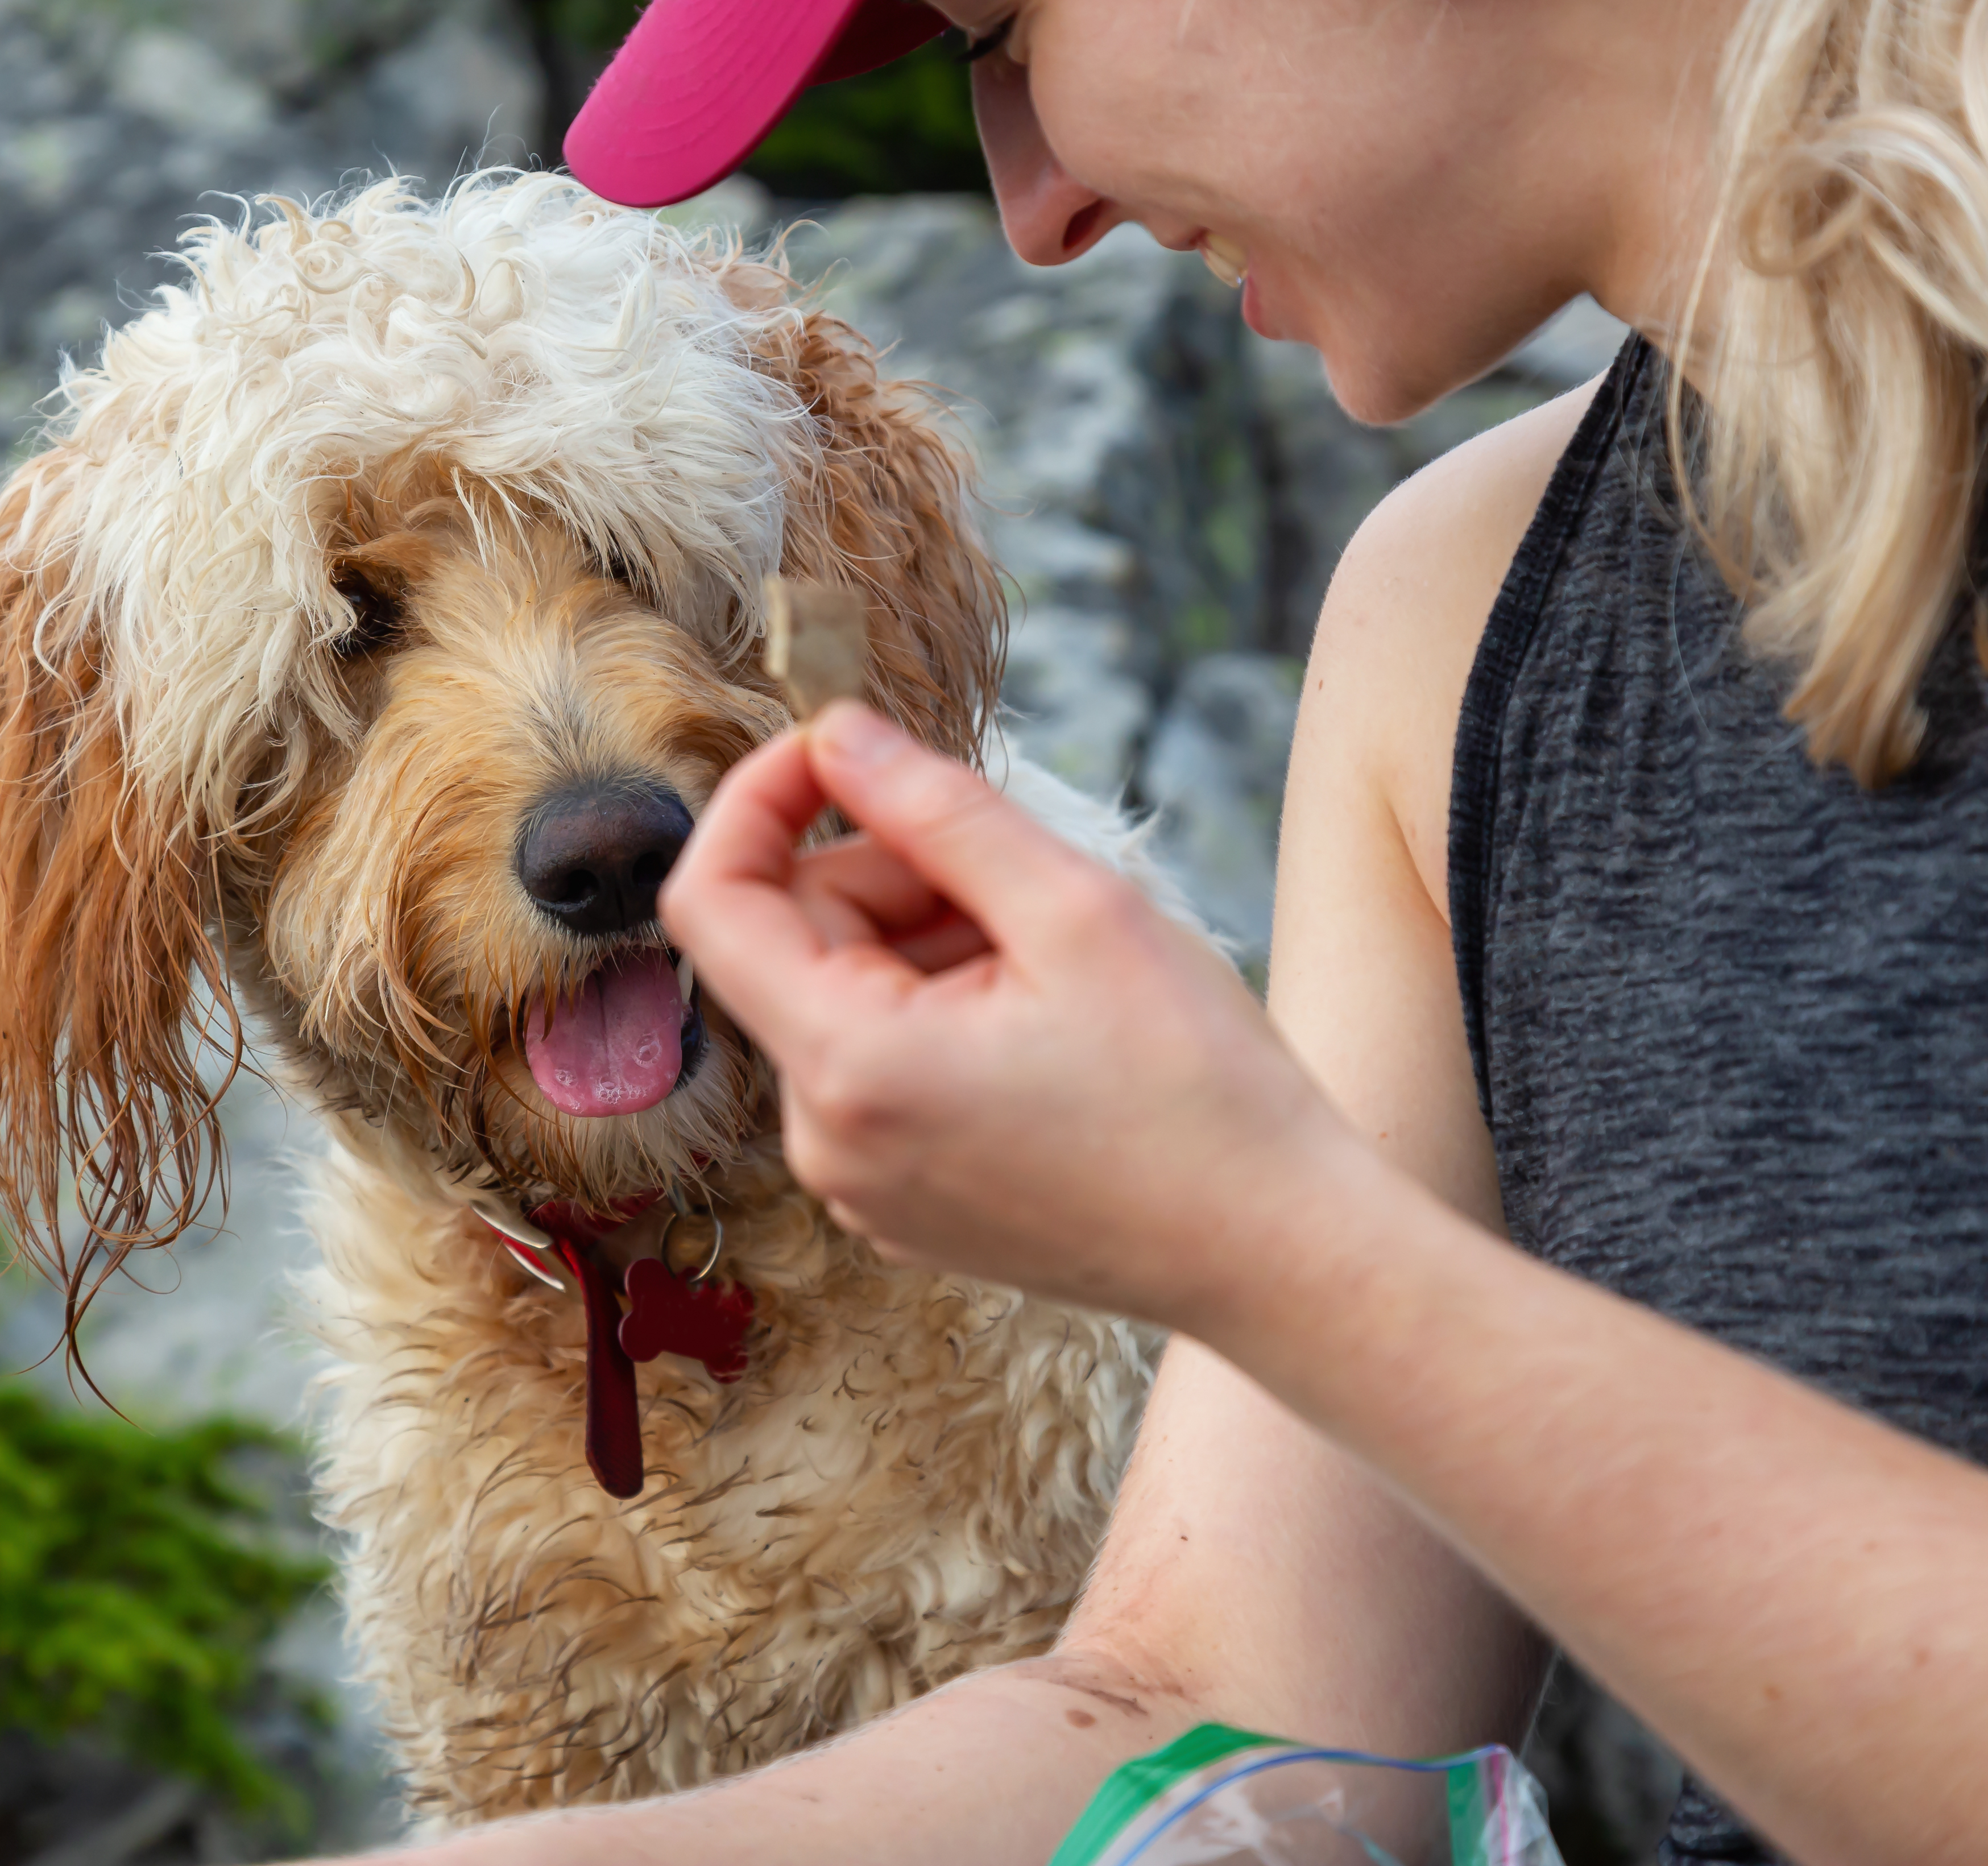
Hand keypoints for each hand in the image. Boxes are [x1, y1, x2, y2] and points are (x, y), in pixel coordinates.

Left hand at [660, 703, 1372, 1330]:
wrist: (1277, 1256)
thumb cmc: (1197, 1091)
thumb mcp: (1073, 908)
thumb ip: (932, 807)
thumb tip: (835, 731)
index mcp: (847, 1067)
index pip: (710, 900)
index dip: (758, 799)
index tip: (839, 748)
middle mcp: (825, 1141)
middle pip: (795, 941)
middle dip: (893, 877)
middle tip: (1023, 885)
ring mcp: (859, 1183)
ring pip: (845, 996)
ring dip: (931, 944)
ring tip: (1057, 968)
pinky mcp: (902, 1201)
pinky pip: (880, 1065)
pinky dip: (943, 1012)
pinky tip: (1049, 1027)